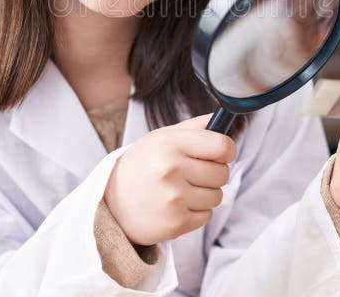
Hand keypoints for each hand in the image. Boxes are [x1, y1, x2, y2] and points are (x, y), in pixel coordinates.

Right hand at [103, 114, 236, 245]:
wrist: (112, 203)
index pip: (221, 146)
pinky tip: (177, 205)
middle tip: (193, 173)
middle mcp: (172, 169)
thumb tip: (222, 118)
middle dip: (213, 174)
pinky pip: (207, 216)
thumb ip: (195, 127)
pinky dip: (197, 212)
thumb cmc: (142, 165)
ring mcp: (174, 198)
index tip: (222, 154)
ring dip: (205, 194)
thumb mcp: (162, 137)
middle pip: (222, 173)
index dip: (227, 150)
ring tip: (182, 190)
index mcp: (170, 144)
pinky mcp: (176, 222)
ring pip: (217, 196)